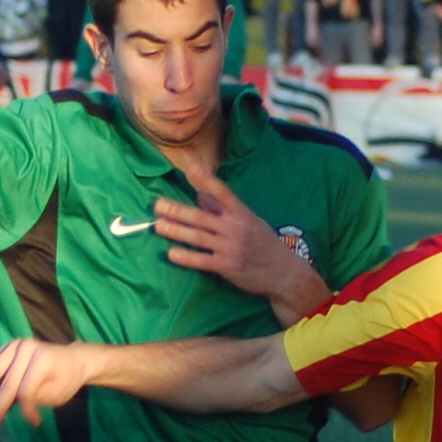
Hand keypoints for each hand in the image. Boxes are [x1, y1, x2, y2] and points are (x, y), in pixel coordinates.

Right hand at [0, 337, 97, 429]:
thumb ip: (33, 399)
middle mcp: (25, 349)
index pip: (26, 391)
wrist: (73, 359)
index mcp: (42, 359)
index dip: (27, 410)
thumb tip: (8, 406)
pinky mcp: (8, 348)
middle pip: (4, 381)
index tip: (35, 423)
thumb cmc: (66, 380)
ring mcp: (15, 346)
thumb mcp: (56, 395)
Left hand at [155, 158, 327, 319]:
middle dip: (178, 210)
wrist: (283, 273)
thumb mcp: (249, 221)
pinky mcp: (227, 267)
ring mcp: (231, 248)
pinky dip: (186, 257)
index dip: (206, 180)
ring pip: (198, 237)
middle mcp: (235, 228)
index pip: (222, 192)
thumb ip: (224, 210)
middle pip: (201, 217)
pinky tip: (171, 253)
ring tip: (158, 226)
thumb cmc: (265, 244)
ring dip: (176, 231)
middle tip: (157, 205)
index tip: (190, 169)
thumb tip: (200, 196)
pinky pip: (202, 260)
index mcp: (242, 213)